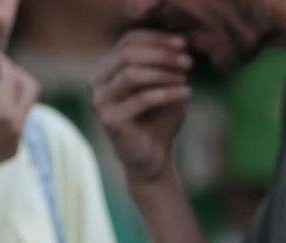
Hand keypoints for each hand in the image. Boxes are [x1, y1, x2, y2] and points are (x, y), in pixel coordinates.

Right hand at [0, 58, 38, 193]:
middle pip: (32, 89)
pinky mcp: (17, 148)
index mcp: (3, 111)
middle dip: (19, 74)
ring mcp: (20, 139)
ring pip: (25, 107)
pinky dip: (8, 113)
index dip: (3, 63)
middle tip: (3, 69)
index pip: (11, 77)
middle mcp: (18, 126)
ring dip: (13, 94)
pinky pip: (18, 124)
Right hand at [91, 30, 192, 187]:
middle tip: (188, 62)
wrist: (154, 161)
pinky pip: (142, 99)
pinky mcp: (109, 120)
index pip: (129, 41)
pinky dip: (168, 93)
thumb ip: (166, 65)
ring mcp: (100, 101)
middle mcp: (98, 82)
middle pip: (128, 54)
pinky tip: (187, 93)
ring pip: (132, 74)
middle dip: (162, 54)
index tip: (184, 43)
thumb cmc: (160, 122)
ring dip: (164, 73)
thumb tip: (179, 40)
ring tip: (186, 77)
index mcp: (108, 69)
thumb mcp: (166, 87)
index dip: (157, 38)